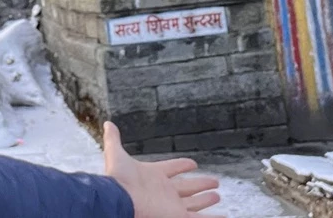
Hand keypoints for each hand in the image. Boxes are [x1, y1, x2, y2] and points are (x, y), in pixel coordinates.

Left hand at [102, 122, 222, 216]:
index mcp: (154, 176)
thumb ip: (113, 139)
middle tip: (214, 182)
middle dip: (200, 185)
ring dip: (206, 200)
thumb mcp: (116, 154)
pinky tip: (224, 216)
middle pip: (187, 187)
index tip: (192, 164)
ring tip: (217, 196)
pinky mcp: (179, 216)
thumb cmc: (118, 180)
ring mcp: (173, 205)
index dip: (182, 166)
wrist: (119, 200)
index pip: (172, 169)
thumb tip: (108, 123)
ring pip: (195, 202)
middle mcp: (165, 191)